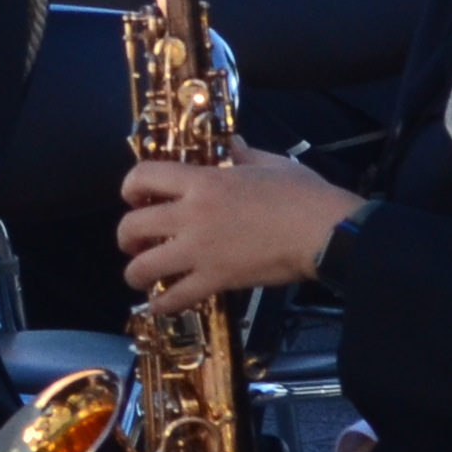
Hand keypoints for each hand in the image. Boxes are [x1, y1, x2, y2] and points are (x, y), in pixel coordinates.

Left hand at [117, 146, 354, 308]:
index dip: (130, 187)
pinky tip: (161, 306)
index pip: (143, 176)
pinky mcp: (215, 280)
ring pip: (143, 267)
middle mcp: (191, 215)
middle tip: (136, 242)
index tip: (135, 197)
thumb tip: (232, 146)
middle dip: (126, 236)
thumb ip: (243, 155)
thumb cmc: (303, 195)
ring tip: (142, 275)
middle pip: (132, 226)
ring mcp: (200, 251)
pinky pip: (176, 297)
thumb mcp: (271, 163)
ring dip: (136, 272)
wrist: (324, 234)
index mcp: (203, 181)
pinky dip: (163, 305)